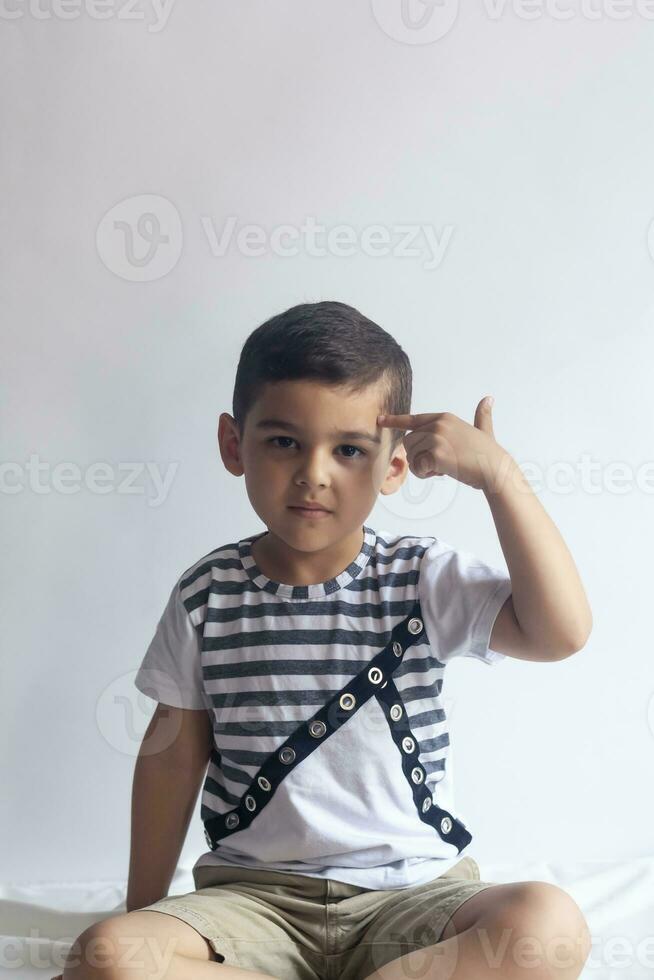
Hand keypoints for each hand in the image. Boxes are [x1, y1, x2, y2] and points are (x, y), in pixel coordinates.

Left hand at [377, 396, 509, 490]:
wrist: (495, 469)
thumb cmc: (488, 454)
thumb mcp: (484, 429)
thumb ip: (482, 415)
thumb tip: (488, 399)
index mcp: (445, 417)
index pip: (414, 419)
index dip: (396, 420)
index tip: (380, 420)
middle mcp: (438, 424)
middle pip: (409, 442)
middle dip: (418, 456)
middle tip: (439, 464)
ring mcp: (436, 438)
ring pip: (411, 455)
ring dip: (422, 467)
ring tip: (442, 468)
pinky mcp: (435, 454)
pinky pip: (417, 467)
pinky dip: (426, 475)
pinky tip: (442, 473)